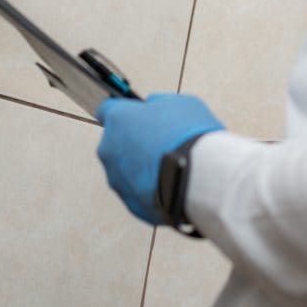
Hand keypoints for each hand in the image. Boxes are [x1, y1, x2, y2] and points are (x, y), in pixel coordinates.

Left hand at [96, 93, 224, 224]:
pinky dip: (152, 187)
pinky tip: (174, 182)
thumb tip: (152, 107)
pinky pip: (139, 191)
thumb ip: (157, 104)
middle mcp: (109, 150)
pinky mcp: (131, 204)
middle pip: (117, 142)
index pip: (107, 108)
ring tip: (173, 165)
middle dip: (136, 141)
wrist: (200, 178)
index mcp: (118, 119)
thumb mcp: (178, 103)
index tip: (136, 113)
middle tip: (163, 141)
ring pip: (127, 169)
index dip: (125, 110)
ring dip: (143, 166)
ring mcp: (117, 180)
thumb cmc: (189, 134)